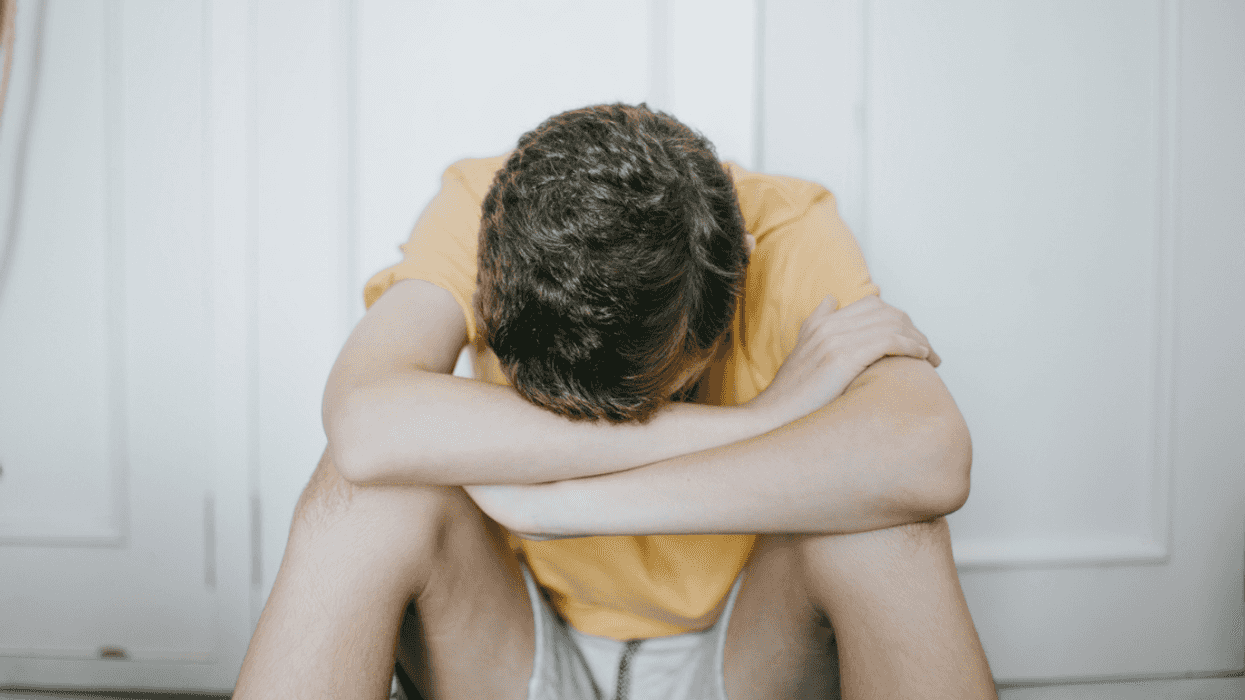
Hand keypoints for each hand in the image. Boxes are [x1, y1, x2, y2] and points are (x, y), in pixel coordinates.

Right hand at [748, 294, 939, 425]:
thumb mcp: (801, 352)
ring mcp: (835, 339)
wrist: (772, 418)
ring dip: (918, 339)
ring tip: (930, 357)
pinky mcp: (843, 357)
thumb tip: (831, 300)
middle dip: (912, 329)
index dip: (897, 319)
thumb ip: (817, 324)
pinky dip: (911, 346)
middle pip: (886, 312)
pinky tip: (921, 357)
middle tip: (927, 351)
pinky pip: (889, 340)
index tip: (912, 339)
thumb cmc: (792, 397)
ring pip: (892, 324)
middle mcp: (828, 325)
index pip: (871, 304)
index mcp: (820, 323)